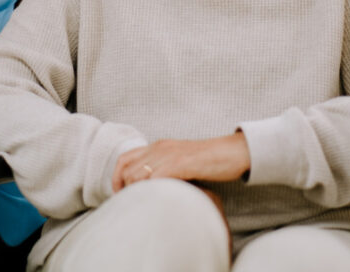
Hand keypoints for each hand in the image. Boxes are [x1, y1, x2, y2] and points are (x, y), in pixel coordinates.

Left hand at [112, 133, 249, 192]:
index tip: (120, 195)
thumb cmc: (209, 161)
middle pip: (127, 169)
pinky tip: (159, 199)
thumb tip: (151, 187)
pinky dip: (152, 190)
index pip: (124, 159)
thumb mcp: (181, 161)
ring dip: (137, 192)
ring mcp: (170, 154)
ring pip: (137, 175)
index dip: (117, 178)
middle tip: (132, 204)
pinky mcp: (181, 163)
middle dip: (124, 189)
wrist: (232, 151)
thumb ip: (165, 169)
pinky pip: (156, 177)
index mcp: (158, 145)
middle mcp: (160, 147)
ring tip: (146, 204)